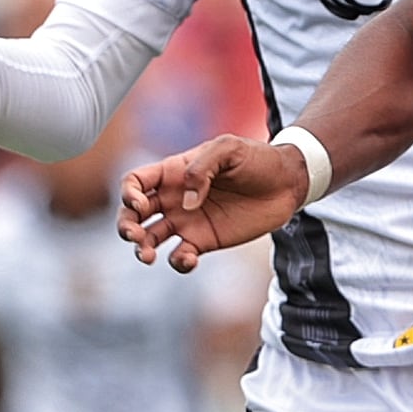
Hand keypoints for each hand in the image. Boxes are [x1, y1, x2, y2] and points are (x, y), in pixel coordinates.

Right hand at [119, 136, 310, 271]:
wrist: (287, 183)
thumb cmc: (257, 159)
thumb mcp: (229, 150)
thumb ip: (202, 168)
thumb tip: (186, 203)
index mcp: (173, 172)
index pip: (135, 182)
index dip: (128, 194)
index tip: (139, 203)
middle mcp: (174, 198)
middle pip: (133, 214)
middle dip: (126, 226)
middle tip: (134, 236)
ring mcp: (187, 221)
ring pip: (149, 239)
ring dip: (142, 249)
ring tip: (147, 256)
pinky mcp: (204, 241)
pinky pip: (179, 256)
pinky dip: (178, 262)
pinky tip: (189, 258)